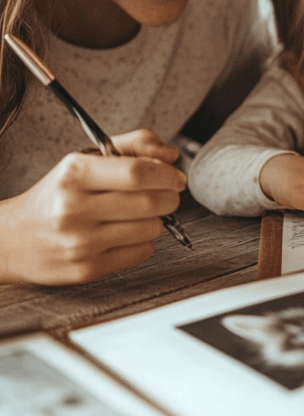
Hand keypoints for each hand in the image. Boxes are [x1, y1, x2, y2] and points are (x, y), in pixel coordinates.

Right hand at [0, 130, 184, 285]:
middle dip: (170, 197)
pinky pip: (142, 252)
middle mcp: (75, 209)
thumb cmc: (57, 194)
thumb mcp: (87, 158)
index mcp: (74, 174)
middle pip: (151, 202)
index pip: (138, 173)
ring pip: (152, 228)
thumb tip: (171, 156)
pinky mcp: (87, 269)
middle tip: (166, 194)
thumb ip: (134, 146)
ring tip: (137, 214)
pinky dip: (144, 241)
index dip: (167, 175)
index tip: (175, 177)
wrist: (13, 239)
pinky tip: (124, 233)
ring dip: (156, 219)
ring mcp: (80, 243)